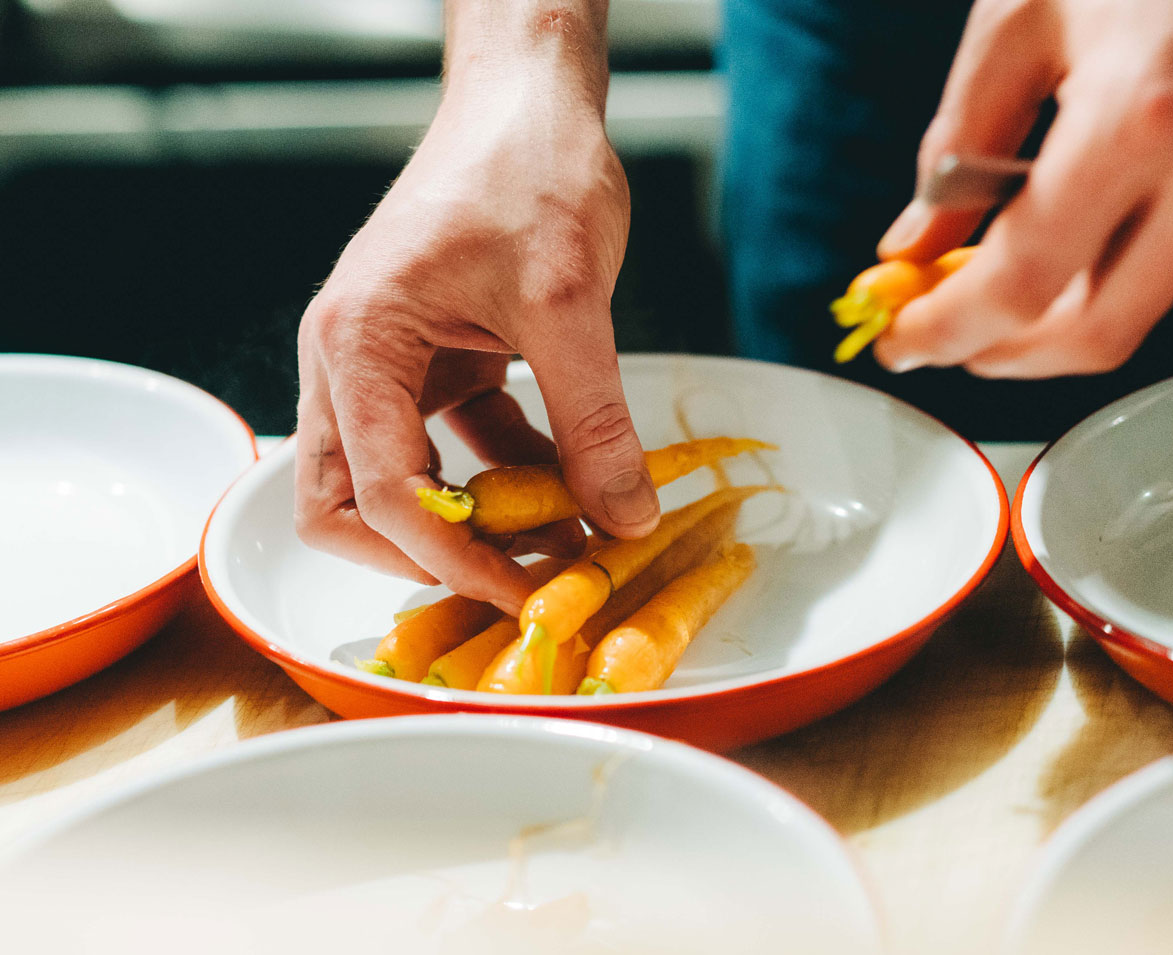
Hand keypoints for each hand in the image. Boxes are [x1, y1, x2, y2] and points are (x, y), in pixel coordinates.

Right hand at [294, 25, 656, 614]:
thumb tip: (627, 518)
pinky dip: (510, 471)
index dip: (450, 558)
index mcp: (358, 345)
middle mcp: (353, 362)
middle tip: (519, 582)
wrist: (530, 102)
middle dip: (431, 554)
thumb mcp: (569, 301)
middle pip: (352, 503)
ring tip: (566, 542)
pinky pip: (462, 441)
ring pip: (408, 480)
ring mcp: (392, 363)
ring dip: (480, 520)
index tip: (523, 595)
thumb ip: (594, 420)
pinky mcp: (438, 359)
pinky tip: (576, 483)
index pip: (379, 492)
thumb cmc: (528, 171)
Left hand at [875, 0, 1172, 377]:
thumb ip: (959, 141)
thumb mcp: (1024, 15)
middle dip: (1003, 352)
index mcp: (1140, 117)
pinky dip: (1128, 258)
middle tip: (951, 334)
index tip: (904, 339)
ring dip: (1063, 305)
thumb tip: (918, 241)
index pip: (1021, 283)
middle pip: (1091, 335)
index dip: (946, 330)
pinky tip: (1107, 207)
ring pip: (1143, 304)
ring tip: (1016, 257)